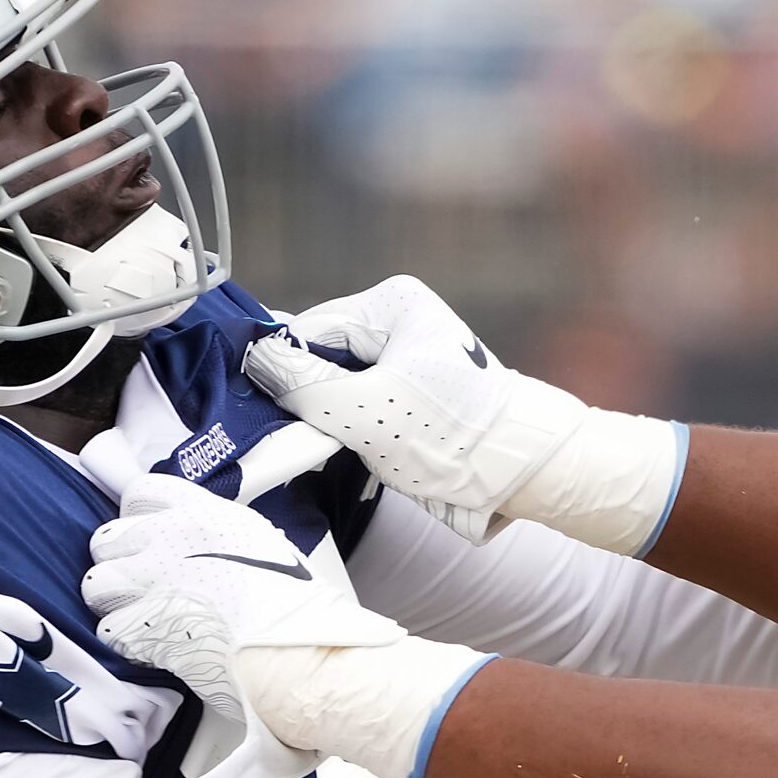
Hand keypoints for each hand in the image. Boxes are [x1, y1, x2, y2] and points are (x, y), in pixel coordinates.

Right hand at [245, 277, 682, 554]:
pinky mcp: (410, 400)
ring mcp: (405, 362)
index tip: (266, 410)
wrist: (523, 474)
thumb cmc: (454, 434)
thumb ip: (303, 384)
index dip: (285, 371)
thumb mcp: (365, 409)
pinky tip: (348, 454)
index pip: (310, 331)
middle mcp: (398, 323)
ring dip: (327, 421)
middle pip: (322, 360)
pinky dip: (348, 434)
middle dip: (309, 398)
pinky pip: (359, 411)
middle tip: (296, 436)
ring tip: (329, 448)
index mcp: (392, 303)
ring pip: (337, 389)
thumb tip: (254, 357)